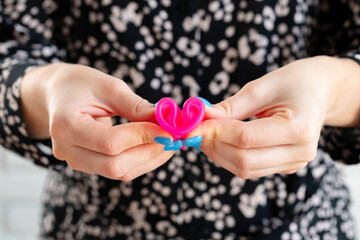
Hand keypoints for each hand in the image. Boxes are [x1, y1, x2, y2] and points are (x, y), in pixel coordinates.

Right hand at [21, 63, 173, 179]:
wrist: (57, 94)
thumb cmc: (81, 84)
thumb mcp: (108, 86)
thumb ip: (136, 106)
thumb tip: (165, 120)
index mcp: (66, 125)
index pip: (110, 142)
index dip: (143, 137)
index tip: (168, 130)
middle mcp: (67, 149)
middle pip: (114, 165)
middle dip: (149, 152)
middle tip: (174, 139)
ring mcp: (75, 161)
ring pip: (119, 172)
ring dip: (149, 159)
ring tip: (169, 142)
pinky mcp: (87, 165)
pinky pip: (118, 170)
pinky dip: (140, 161)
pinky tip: (155, 147)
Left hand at [189, 56, 359, 178]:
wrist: (322, 91)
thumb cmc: (296, 81)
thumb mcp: (263, 86)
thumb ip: (231, 107)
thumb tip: (201, 118)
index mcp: (299, 128)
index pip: (245, 138)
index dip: (214, 133)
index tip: (190, 126)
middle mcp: (300, 152)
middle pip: (243, 160)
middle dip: (213, 146)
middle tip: (193, 131)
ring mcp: (294, 163)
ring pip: (244, 169)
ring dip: (218, 154)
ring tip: (204, 134)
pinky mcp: (285, 166)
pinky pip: (251, 168)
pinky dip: (230, 156)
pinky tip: (220, 140)